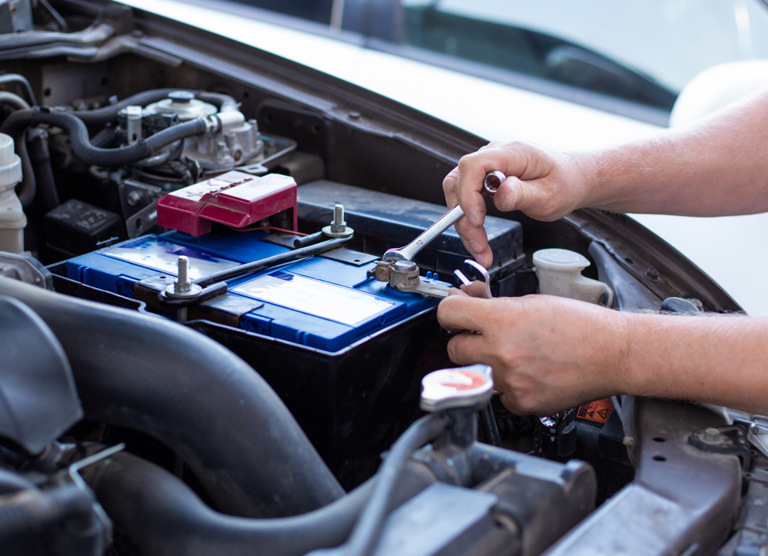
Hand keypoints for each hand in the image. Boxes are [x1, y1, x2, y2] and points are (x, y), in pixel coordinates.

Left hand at [437, 292, 629, 414]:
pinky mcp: (521, 403)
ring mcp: (510, 382)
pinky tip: (528, 372)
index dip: (450, 311)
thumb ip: (494, 305)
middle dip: (466, 340)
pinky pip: (498, 394)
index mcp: (501, 321)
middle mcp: (501, 353)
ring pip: (476, 372)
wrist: (614, 354)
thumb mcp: (532, 301)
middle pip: (454, 348)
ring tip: (515, 354)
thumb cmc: (581, 325)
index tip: (456, 313)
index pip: (448, 315)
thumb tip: (468, 300)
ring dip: (487, 363)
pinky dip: (507, 385)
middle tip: (484, 335)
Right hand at [443, 142, 589, 267]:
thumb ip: (523, 194)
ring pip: (458, 193)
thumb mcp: (550, 195)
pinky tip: (479, 239)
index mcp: (512, 153)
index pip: (473, 165)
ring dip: (463, 223)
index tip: (477, 220)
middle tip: (477, 245)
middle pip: (459, 181)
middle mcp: (495, 156)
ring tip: (479, 248)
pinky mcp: (485, 179)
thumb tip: (501, 193)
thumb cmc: (564, 183)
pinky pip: (467, 199)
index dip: (468, 193)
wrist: (571, 179)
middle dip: (462, 217)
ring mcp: (488, 167)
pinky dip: (469, 221)